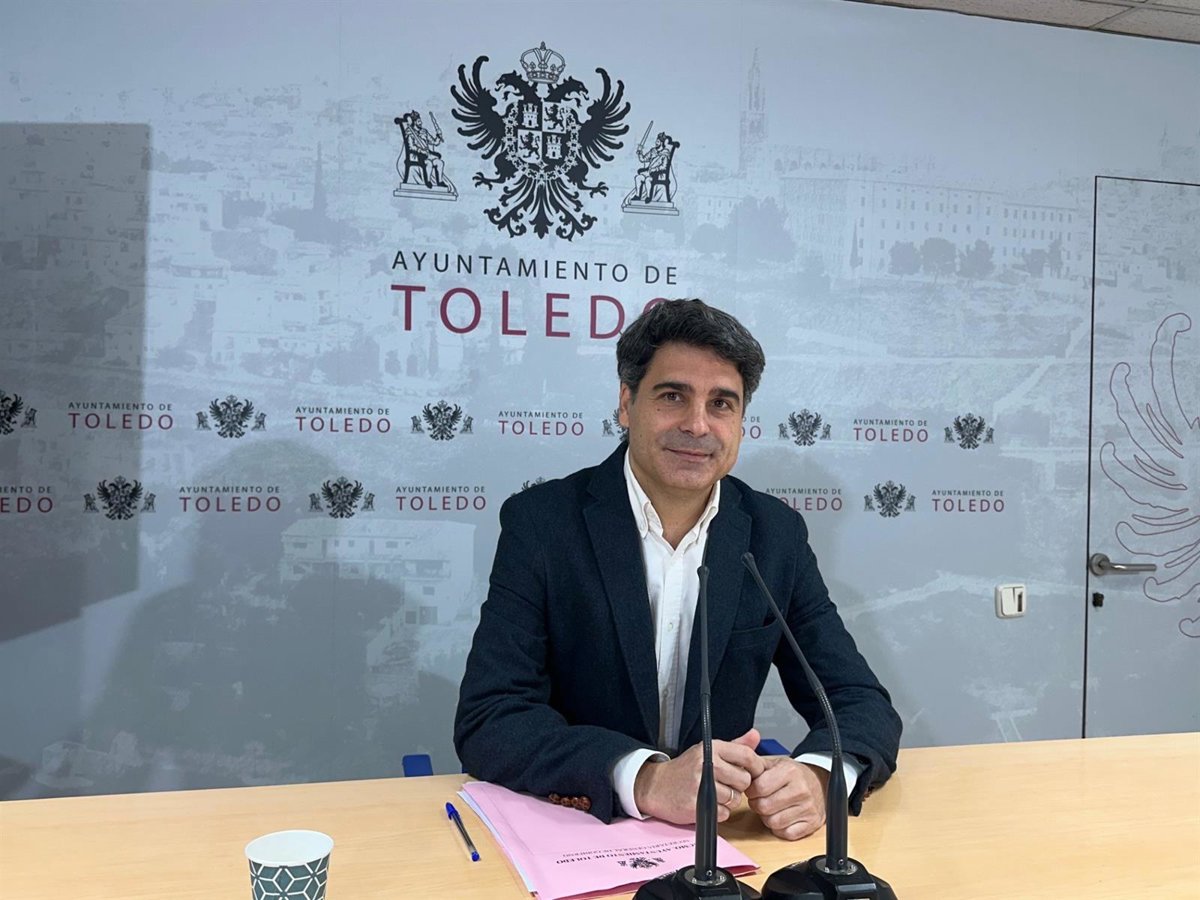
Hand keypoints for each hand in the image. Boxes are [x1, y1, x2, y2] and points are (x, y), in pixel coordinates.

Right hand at [633, 728, 764, 824]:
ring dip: (729, 801)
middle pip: (744, 781)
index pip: (746, 755)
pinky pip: (724, 814)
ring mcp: (701, 785)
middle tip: (727, 784)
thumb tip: (755, 736)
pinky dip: (719, 813)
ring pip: (735, 799)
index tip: (755, 772)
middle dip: (739, 786)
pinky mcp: (696, 805)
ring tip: (715, 794)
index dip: (756, 766)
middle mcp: (706, 764)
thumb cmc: (685, 769)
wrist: (657, 786)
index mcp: (711, 749)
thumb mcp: (708, 751)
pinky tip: (709, 804)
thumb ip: (735, 746)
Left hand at [745, 758, 827, 840]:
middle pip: (764, 807)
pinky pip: (786, 834)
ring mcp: (808, 809)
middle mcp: (801, 790)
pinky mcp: (812, 824)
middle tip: (760, 800)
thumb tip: (738, 768)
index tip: (753, 790)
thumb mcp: (776, 763)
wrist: (820, 783)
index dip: (751, 791)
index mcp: (790, 772)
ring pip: (774, 822)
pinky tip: (782, 817)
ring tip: (772, 808)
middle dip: (757, 805)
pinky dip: (780, 829)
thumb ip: (756, 765)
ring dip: (768, 818)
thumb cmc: (794, 774)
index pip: (760, 787)